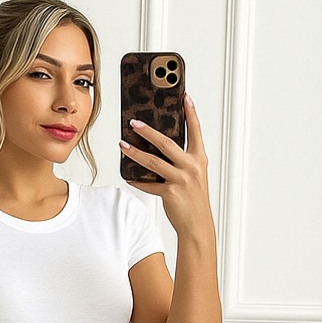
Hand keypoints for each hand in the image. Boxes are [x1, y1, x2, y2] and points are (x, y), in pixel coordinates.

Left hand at [119, 92, 212, 237]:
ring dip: (135, 153)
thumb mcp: (193, 176)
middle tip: (134, 122)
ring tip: (122, 145)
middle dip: (148, 131)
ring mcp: (181, 180)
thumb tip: (158, 149)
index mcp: (199, 159)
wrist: (197, 225)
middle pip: (166, 143)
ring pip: (153, 162)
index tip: (185, 97)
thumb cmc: (194, 200)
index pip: (195, 131)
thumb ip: (180, 161)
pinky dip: (137, 181)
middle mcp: (191, 167)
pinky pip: (149, 184)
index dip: (191, 113)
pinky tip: (128, 177)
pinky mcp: (170, 193)